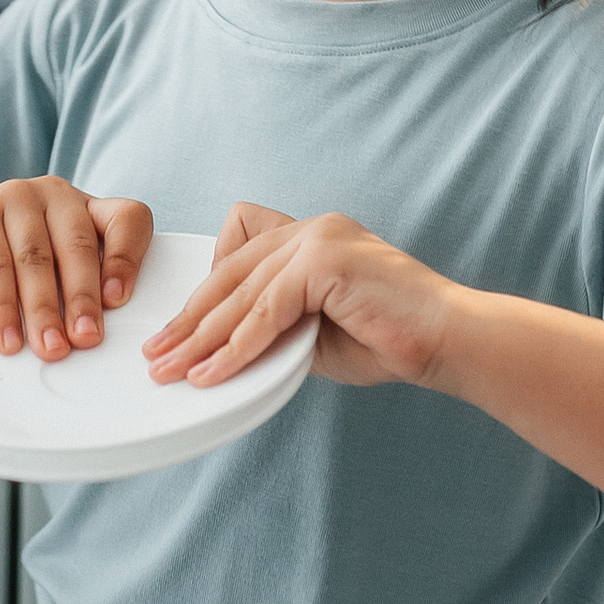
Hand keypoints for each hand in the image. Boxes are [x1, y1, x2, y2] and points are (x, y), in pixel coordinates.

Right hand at [0, 176, 155, 358]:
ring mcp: (12, 199)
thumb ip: (79, 296)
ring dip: (44, 308)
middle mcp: (54, 195)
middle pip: (79, 245)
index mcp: (86, 209)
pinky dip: (2, 306)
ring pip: (36, 257)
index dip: (128, 258)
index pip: (127, 219)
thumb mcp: (54, 283)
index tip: (120, 301)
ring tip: (50, 348)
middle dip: (83, 298)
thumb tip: (98, 338)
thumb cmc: (9, 282)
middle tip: (85, 340)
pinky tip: (8, 338)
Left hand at [144, 203, 454, 392]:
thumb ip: (276, 325)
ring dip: (201, 339)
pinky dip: (236, 348)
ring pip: (241, 295)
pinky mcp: (325, 261)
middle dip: (188, 322)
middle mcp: (311, 228)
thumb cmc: (392, 339)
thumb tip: (224, 348)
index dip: (203, 295)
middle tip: (156, 357)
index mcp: (310, 236)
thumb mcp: (316, 330)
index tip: (177, 331)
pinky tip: (213, 374)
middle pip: (228, 274)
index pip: (237, 256)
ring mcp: (318, 239)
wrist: (448, 340)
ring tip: (171, 371)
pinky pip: (266, 311)